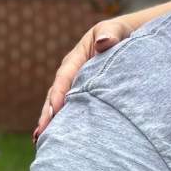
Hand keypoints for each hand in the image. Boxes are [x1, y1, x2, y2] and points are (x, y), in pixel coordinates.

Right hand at [34, 16, 136, 141]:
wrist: (129, 38)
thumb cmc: (120, 33)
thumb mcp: (114, 30)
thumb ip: (110, 34)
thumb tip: (103, 42)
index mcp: (77, 58)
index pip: (65, 77)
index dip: (59, 93)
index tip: (55, 110)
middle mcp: (72, 74)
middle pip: (57, 95)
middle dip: (48, 114)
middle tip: (41, 133)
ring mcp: (77, 86)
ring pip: (62, 105)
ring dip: (52, 122)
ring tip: (43, 141)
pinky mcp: (85, 95)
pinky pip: (73, 109)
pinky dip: (65, 122)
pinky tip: (58, 139)